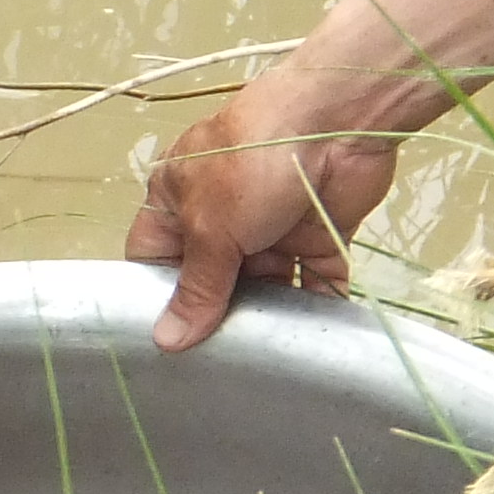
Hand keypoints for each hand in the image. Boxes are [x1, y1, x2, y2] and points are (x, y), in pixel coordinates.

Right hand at [121, 69, 406, 348]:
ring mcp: (272, 229)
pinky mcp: (318, 239)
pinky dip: (313, 314)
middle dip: (214, 321)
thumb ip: (196, 289)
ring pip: (263, 290)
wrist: (338, 122)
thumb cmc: (253, 162)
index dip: (155, 300)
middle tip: (212, 371)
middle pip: (211, 283)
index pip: (154, 258)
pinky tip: (307, 351)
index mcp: (179, 199)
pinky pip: (312, 287)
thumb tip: (165, 342)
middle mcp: (223, 217)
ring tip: (259, 367)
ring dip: (265, 323)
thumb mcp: (212, 226)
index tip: (161, 349)